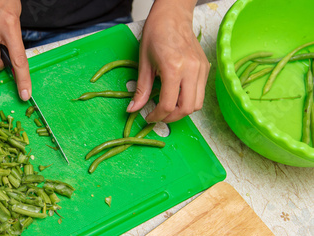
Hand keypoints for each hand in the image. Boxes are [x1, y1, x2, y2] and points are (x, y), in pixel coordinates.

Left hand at [127, 0, 208, 122]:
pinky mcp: (205, 67)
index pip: (169, 104)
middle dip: (171, 117)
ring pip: (197, 104)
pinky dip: (189, 99)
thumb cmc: (156, 34)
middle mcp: (191, 70)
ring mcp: (201, 69)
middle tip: (158, 116)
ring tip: (168, 108)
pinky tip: (176, 95)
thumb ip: (141, 89)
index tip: (149, 117)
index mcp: (174, 68)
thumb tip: (133, 109)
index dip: (157, 116)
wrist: (172, 16)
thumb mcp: (144, 63)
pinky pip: (200, 92)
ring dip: (182, 111)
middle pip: (187, 108)